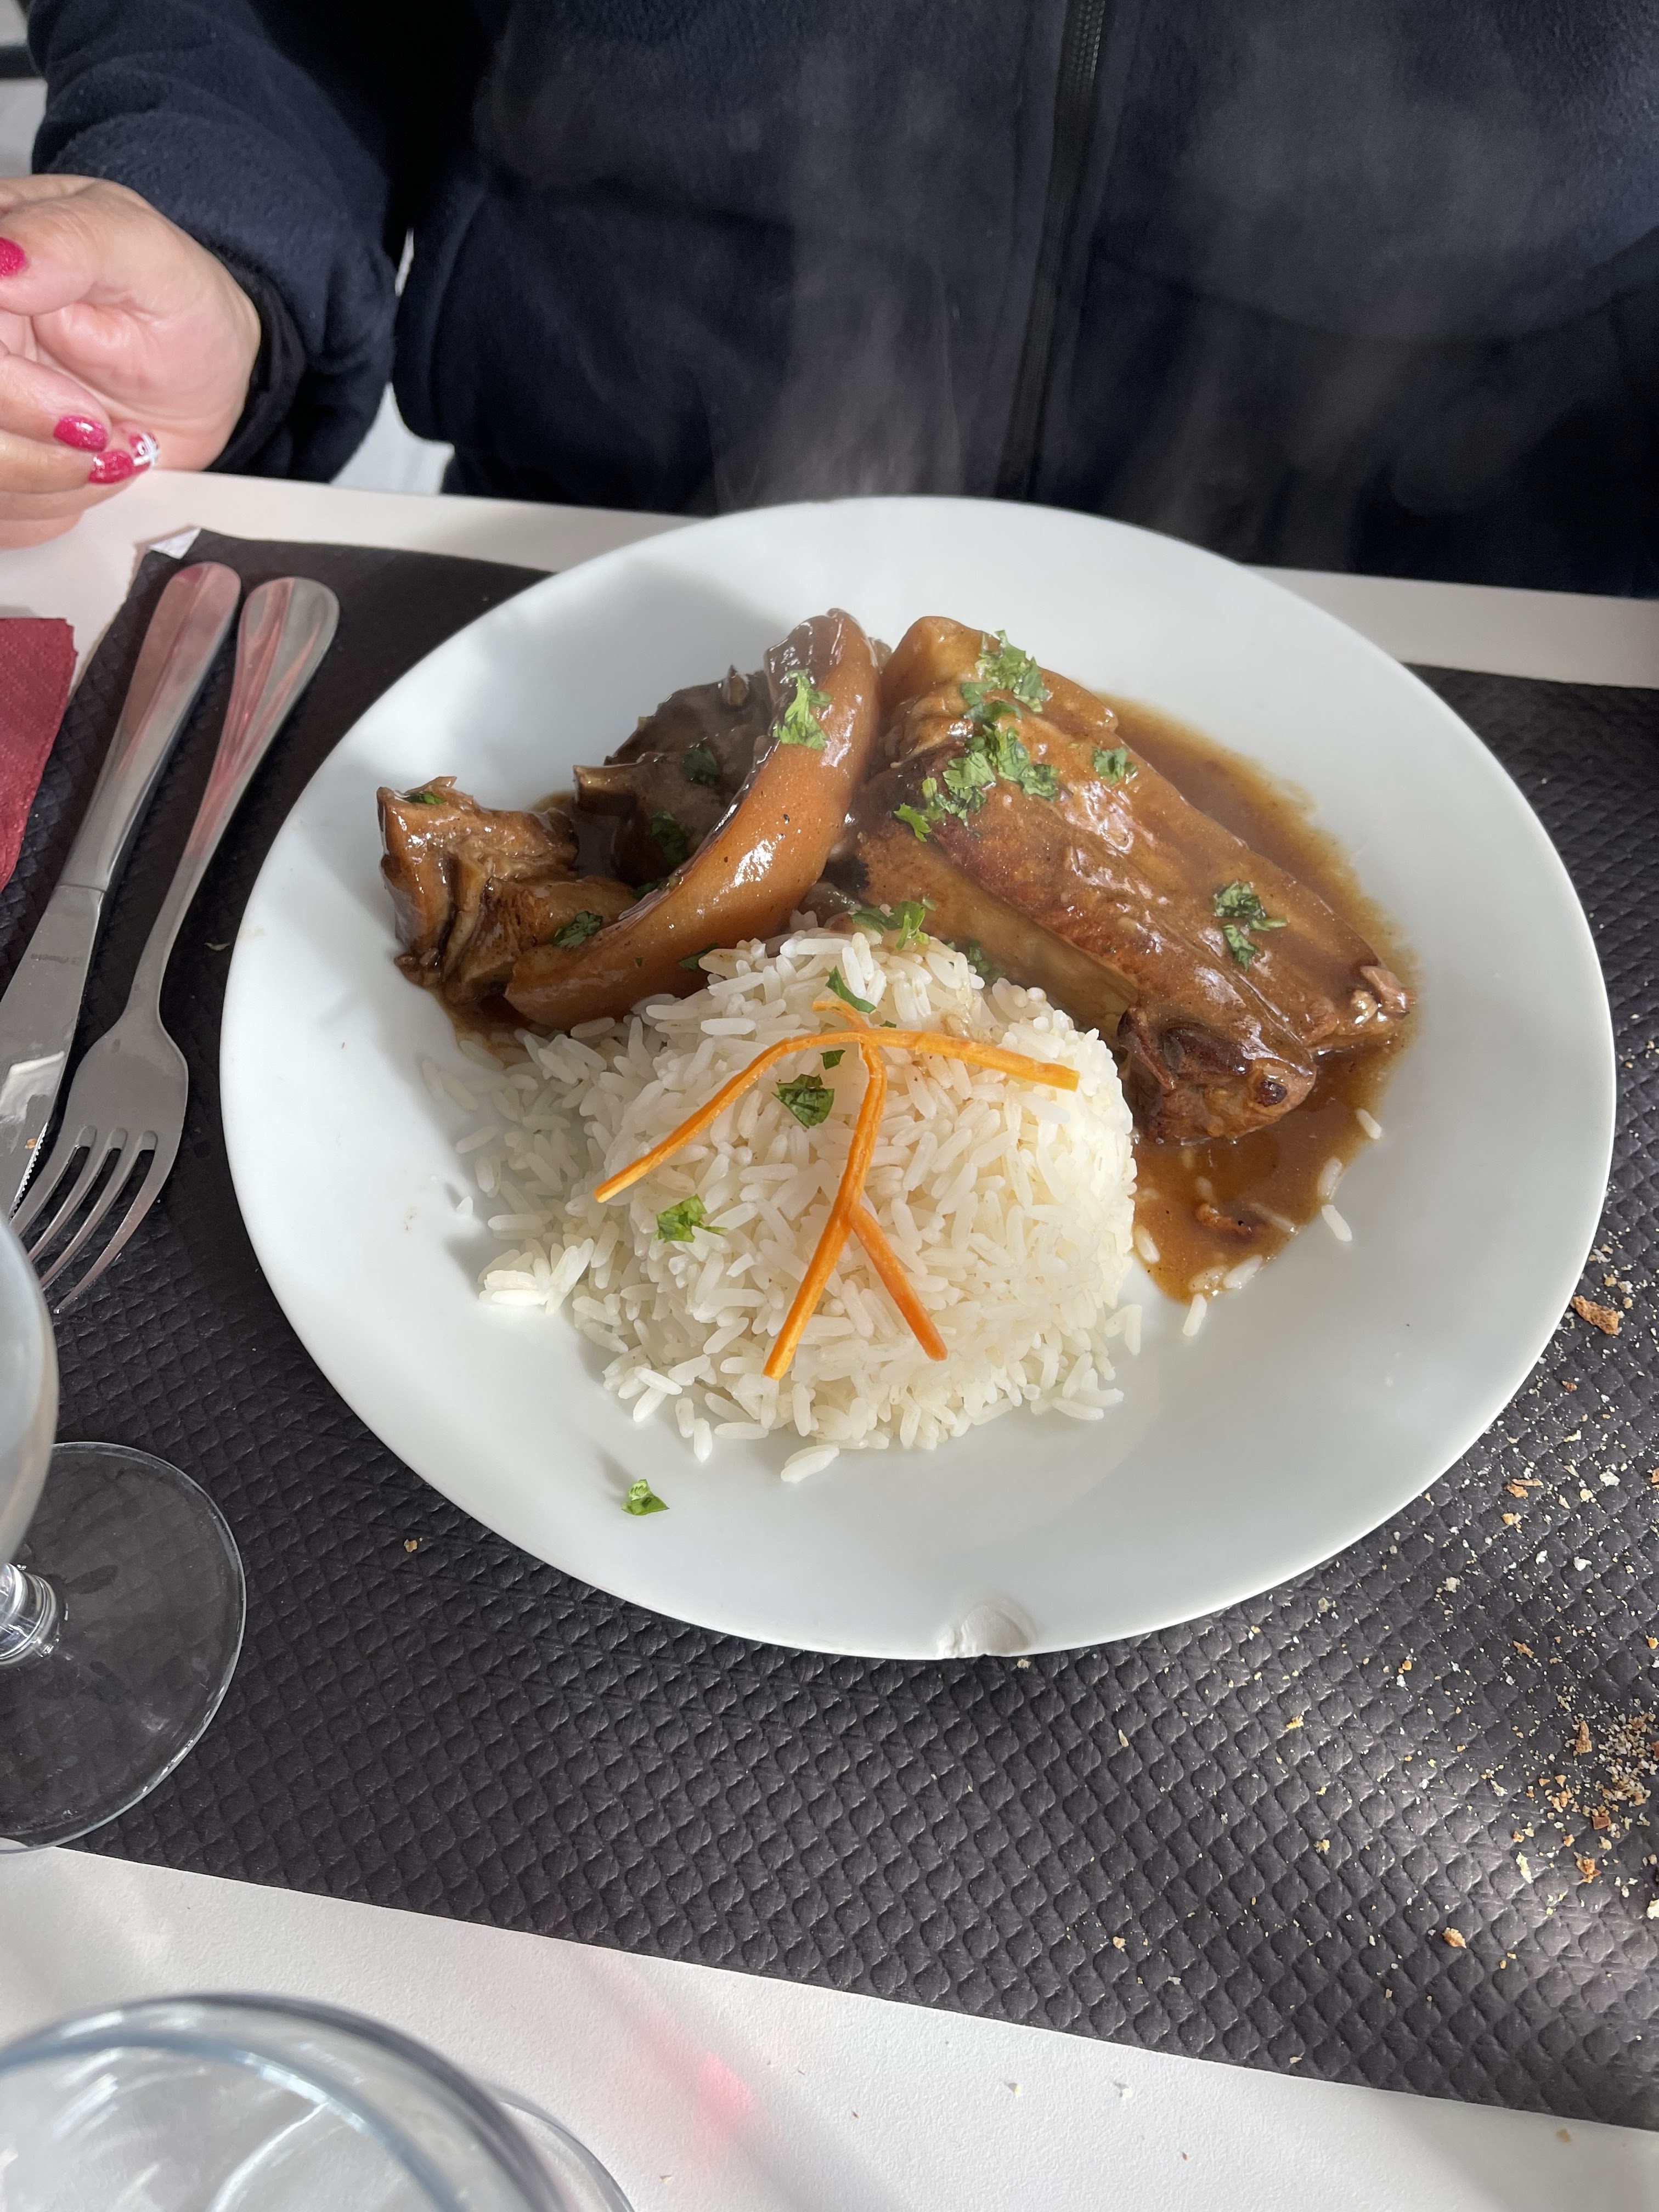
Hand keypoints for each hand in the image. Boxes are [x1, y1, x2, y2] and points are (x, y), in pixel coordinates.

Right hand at [0, 175, 261, 546]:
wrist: (201, 371)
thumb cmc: (175, 302)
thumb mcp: (143, 253)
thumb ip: (71, 242)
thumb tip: (4, 260)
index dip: (9, 396)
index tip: (83, 415)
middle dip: (35, 454)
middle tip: (105, 436)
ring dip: (55, 485)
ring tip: (115, 448)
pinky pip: (0, 517)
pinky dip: (54, 510)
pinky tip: (95, 472)